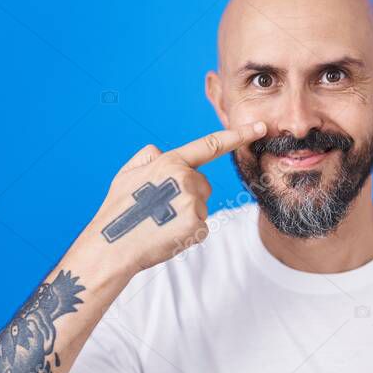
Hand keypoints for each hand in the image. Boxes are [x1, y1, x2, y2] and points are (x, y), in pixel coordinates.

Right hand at [81, 121, 265, 274]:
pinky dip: (186, 233)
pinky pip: (200, 227)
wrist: (112, 246)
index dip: (238, 135)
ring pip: (201, 206)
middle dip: (188, 194)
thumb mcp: (126, 173)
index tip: (260, 127)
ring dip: (186, 215)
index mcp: (169, 162)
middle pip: (203, 184)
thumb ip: (149, 157)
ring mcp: (192, 203)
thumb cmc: (117, 210)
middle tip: (160, 208)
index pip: (209, 145)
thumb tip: (165, 154)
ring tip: (159, 222)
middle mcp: (185, 179)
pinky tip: (166, 235)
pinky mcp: (197, 225)